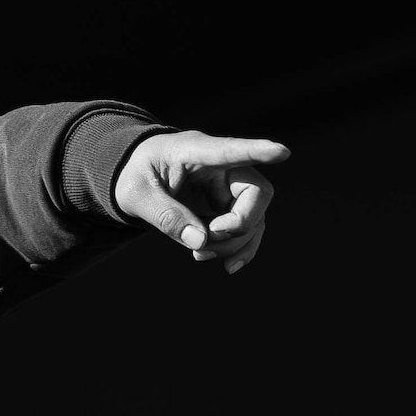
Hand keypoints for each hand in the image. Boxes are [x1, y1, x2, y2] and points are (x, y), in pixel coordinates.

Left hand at [115, 131, 288, 273]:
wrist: (134, 177)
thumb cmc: (134, 175)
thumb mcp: (137, 196)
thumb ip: (165, 216)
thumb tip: (200, 242)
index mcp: (193, 150)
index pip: (230, 150)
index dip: (257, 151)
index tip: (282, 152)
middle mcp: (220, 166)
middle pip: (256, 192)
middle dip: (239, 224)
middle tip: (206, 241)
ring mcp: (228, 186)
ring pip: (255, 216)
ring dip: (235, 243)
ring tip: (200, 255)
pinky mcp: (228, 205)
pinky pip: (247, 229)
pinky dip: (239, 248)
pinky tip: (227, 265)